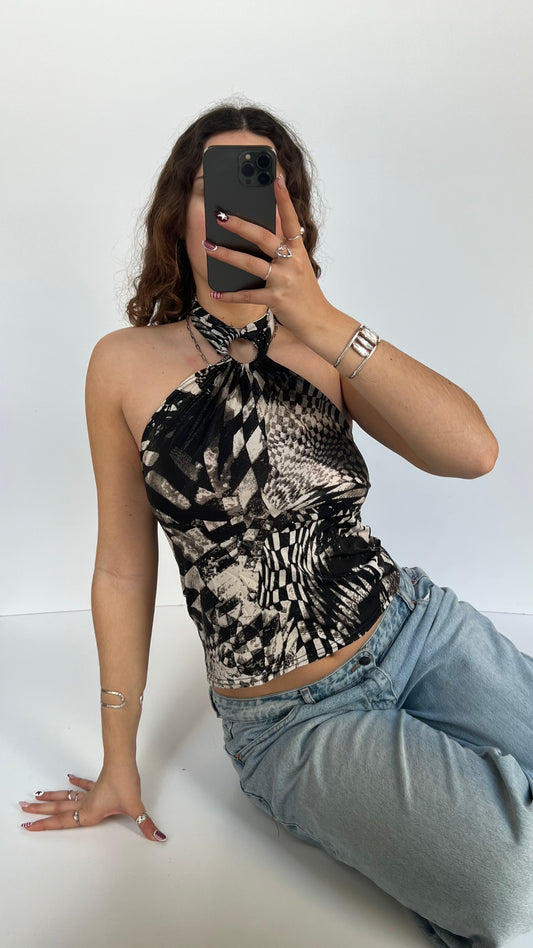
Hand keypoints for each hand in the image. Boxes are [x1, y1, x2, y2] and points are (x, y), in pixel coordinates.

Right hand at [19, 766, 166, 841]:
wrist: (124, 761)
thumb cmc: (125, 784)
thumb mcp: (135, 808)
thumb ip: (146, 825)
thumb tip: (159, 837)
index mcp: (88, 813)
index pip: (61, 822)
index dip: (44, 825)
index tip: (28, 825)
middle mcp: (85, 804)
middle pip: (57, 809)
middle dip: (40, 811)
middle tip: (22, 810)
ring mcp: (90, 793)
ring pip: (65, 797)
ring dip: (51, 798)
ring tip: (36, 796)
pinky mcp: (97, 783)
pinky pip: (82, 785)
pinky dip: (75, 783)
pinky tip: (68, 778)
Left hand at [203, 175, 330, 332]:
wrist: (319, 321)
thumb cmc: (304, 293)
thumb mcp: (298, 266)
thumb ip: (282, 251)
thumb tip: (255, 235)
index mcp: (298, 250)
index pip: (290, 219)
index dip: (283, 199)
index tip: (276, 177)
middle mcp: (292, 261)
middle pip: (263, 237)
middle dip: (239, 225)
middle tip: (220, 214)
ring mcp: (284, 280)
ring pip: (251, 263)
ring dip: (227, 255)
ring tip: (208, 246)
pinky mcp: (276, 299)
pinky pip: (248, 294)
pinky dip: (230, 295)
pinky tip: (215, 293)